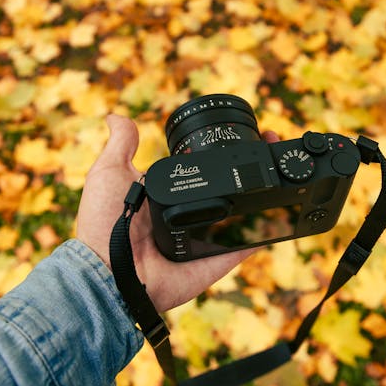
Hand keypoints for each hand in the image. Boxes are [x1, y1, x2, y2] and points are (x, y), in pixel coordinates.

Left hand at [77, 114, 278, 311]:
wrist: (107, 270)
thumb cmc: (103, 223)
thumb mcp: (109, 173)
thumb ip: (120, 145)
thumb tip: (116, 115)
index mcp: (169, 195)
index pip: (204, 168)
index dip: (225, 152)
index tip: (245, 134)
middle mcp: (188, 217)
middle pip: (227, 190)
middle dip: (252, 171)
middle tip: (271, 147)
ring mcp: (203, 241)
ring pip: (240, 217)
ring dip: (261, 198)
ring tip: (282, 174)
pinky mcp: (211, 263)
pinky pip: (241, 250)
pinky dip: (260, 237)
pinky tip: (278, 216)